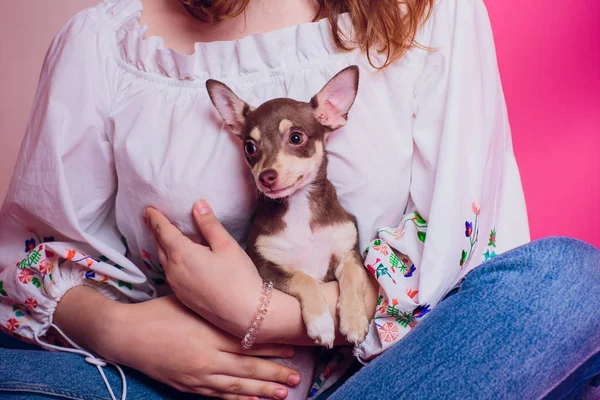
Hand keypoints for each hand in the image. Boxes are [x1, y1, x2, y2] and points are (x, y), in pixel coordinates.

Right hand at [110, 295, 300, 399]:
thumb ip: (214, 309)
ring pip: (237, 385)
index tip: (292, 349)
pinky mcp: (188, 386)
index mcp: (211, 332)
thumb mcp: (190, 303)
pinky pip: (218, 395)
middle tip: (297, 377)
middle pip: (249, 367)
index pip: (249, 343)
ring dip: (262, 389)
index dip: (273, 347)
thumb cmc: (158, 312)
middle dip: (275, 372)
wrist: (127, 335)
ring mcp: (198, 375)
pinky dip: (237, 398)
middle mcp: (208, 356)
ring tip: (284, 393)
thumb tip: (238, 305)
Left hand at [144, 200, 262, 335]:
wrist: (246, 314)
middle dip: (155, 231)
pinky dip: (169, 261)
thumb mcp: (226, 245)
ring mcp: (177, 286)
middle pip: (159, 246)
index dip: (155, 218)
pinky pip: (170, 273)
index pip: (163, 231)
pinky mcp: (183, 297)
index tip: (148, 210)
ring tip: (163, 237)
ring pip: (164, 261)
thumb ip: (209, 224)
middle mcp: (174, 270)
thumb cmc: (239, 277)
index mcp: (182, 254)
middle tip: (151, 220)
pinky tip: (177, 260)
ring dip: (161, 247)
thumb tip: (198, 204)